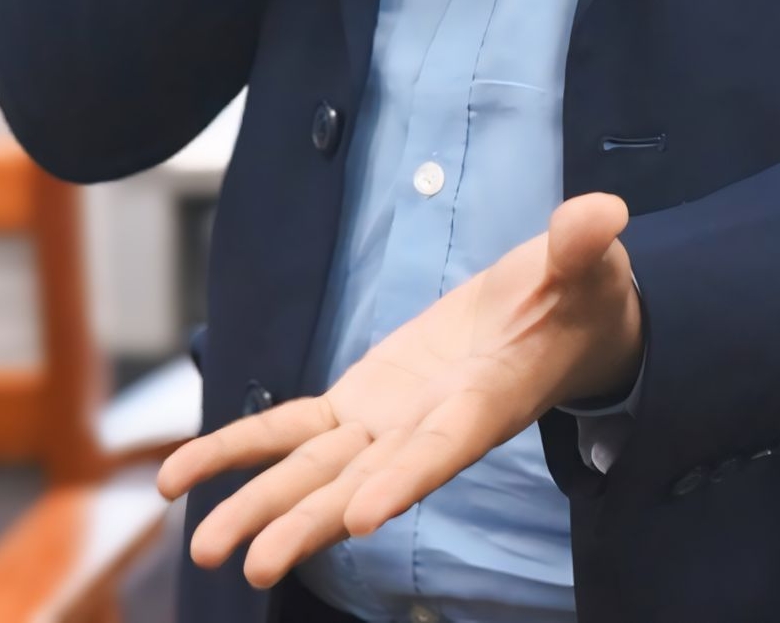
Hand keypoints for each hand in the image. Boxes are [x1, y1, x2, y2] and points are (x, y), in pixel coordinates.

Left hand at [159, 193, 641, 588]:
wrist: (559, 323)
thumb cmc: (581, 297)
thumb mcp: (590, 267)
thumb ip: (583, 247)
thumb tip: (601, 215)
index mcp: (488, 400)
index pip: (443, 447)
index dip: (404, 479)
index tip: (362, 518)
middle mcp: (430, 427)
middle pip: (364, 482)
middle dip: (309, 522)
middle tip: (254, 566)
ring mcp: (389, 420)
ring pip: (315, 470)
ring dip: (261, 505)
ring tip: (205, 551)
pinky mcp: (361, 403)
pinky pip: (290, 430)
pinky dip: (237, 450)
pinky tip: (177, 478)